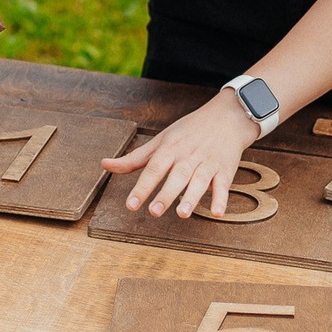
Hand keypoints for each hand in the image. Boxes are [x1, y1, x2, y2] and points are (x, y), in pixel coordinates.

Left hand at [102, 95, 259, 220]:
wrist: (227, 117)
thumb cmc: (189, 131)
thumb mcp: (160, 140)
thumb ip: (134, 158)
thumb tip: (105, 165)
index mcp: (170, 149)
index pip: (153, 169)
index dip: (142, 187)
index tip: (131, 205)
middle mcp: (188, 157)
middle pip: (176, 176)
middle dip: (166, 194)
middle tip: (154, 212)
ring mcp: (207, 163)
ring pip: (199, 181)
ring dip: (191, 197)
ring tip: (182, 214)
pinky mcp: (225, 170)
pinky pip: (223, 186)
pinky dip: (221, 199)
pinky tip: (217, 213)